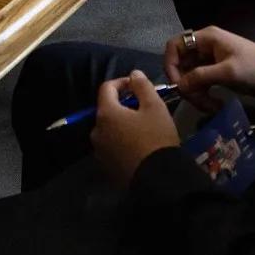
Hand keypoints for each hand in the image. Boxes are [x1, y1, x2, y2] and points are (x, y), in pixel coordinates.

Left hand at [91, 71, 180, 185]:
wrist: (158, 179)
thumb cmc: (156, 138)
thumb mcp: (155, 107)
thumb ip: (142, 86)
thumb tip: (133, 74)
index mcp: (106, 114)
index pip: (107, 88)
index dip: (122, 82)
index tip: (137, 85)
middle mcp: (96, 131)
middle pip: (107, 110)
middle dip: (123, 105)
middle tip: (144, 108)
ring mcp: (99, 151)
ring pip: (109, 129)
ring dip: (122, 124)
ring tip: (143, 128)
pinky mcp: (106, 166)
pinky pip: (111, 146)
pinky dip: (121, 141)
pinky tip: (138, 146)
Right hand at [162, 26, 254, 111]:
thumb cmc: (254, 67)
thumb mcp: (228, 72)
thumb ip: (201, 76)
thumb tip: (179, 86)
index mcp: (206, 38)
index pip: (175, 45)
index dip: (170, 63)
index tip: (177, 84)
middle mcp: (204, 46)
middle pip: (181, 64)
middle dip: (186, 84)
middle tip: (196, 101)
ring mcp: (208, 59)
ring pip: (189, 76)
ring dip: (195, 93)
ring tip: (209, 106)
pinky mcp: (213, 71)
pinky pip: (199, 82)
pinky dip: (202, 94)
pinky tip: (212, 105)